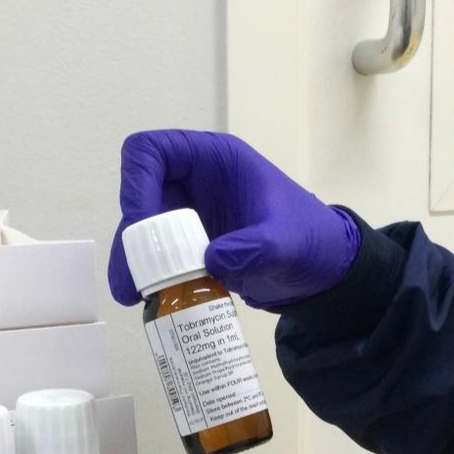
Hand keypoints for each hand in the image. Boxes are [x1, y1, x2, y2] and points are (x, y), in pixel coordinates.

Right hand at [109, 129, 360, 308]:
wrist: (323, 271)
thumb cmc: (311, 240)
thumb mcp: (287, 243)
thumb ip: (255, 248)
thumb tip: (211, 261)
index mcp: (214, 160)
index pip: (152, 152)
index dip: (136, 183)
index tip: (140, 226)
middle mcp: (194, 181)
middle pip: (140, 195)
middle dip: (131, 236)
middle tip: (134, 279)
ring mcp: (190, 213)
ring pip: (143, 229)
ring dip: (133, 260)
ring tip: (132, 297)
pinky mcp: (191, 244)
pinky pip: (157, 254)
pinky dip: (149, 275)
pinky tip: (146, 301)